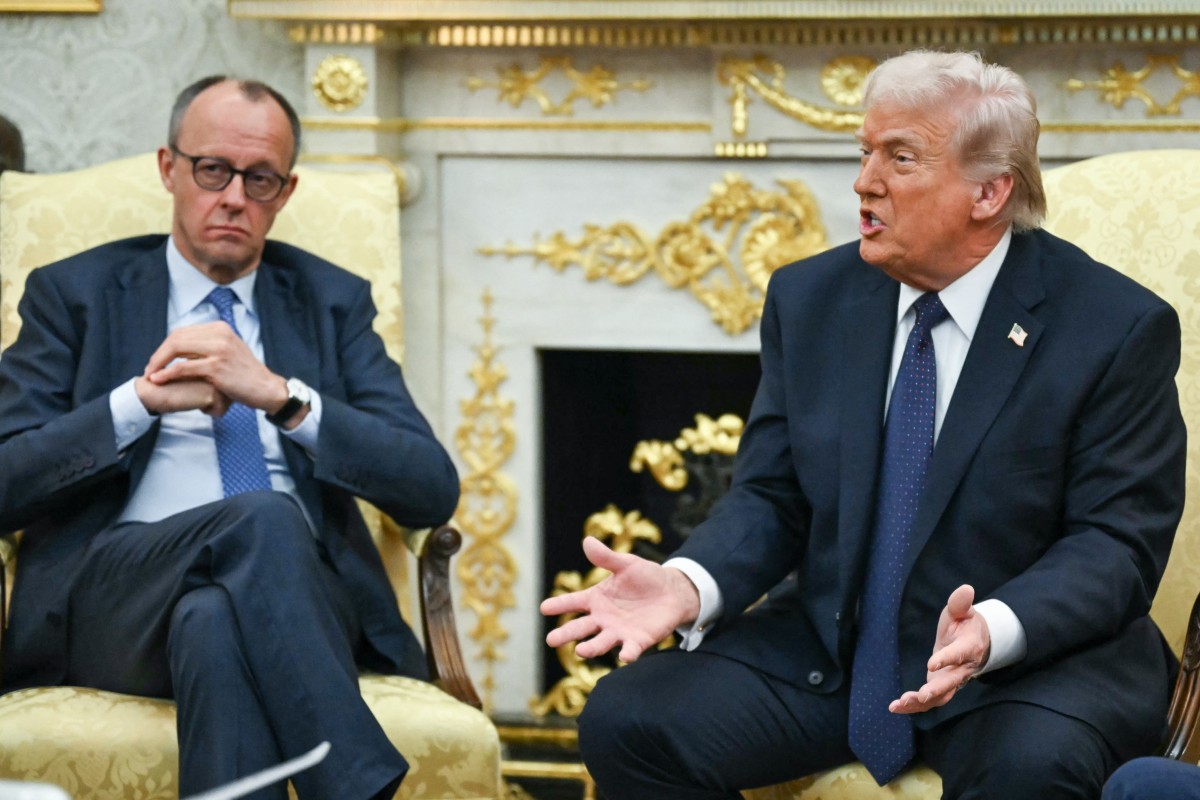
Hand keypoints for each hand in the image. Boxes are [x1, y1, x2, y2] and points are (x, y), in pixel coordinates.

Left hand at [143, 321, 287, 412]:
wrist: (266, 388)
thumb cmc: (245, 374)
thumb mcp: (229, 351)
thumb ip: (208, 346)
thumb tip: (183, 347)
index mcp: (220, 328)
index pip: (183, 331)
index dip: (166, 346)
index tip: (158, 360)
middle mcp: (219, 334)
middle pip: (177, 338)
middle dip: (159, 353)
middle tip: (150, 368)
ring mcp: (218, 350)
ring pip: (177, 349)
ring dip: (158, 362)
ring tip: (151, 374)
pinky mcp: (216, 367)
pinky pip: (183, 367)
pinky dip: (167, 373)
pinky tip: (158, 380)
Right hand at [541, 536, 700, 663]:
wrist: (673, 592)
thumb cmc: (645, 577)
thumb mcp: (626, 564)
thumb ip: (607, 557)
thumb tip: (587, 541)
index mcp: (596, 599)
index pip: (573, 602)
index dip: (559, 604)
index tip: (544, 608)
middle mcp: (603, 618)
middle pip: (581, 627)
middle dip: (566, 634)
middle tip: (551, 640)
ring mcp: (619, 631)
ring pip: (600, 642)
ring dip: (591, 648)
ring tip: (580, 651)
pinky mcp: (637, 641)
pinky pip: (630, 649)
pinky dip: (627, 653)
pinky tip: (624, 656)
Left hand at [890, 584, 989, 714]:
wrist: (976, 642)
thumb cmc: (965, 624)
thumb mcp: (963, 611)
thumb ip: (960, 603)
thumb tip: (966, 589)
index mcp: (969, 648)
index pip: (958, 655)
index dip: (946, 659)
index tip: (931, 663)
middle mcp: (963, 669)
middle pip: (951, 683)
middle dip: (936, 690)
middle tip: (921, 696)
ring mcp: (953, 681)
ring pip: (940, 697)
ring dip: (921, 703)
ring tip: (900, 704)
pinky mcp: (942, 687)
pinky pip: (931, 702)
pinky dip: (914, 706)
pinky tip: (895, 707)